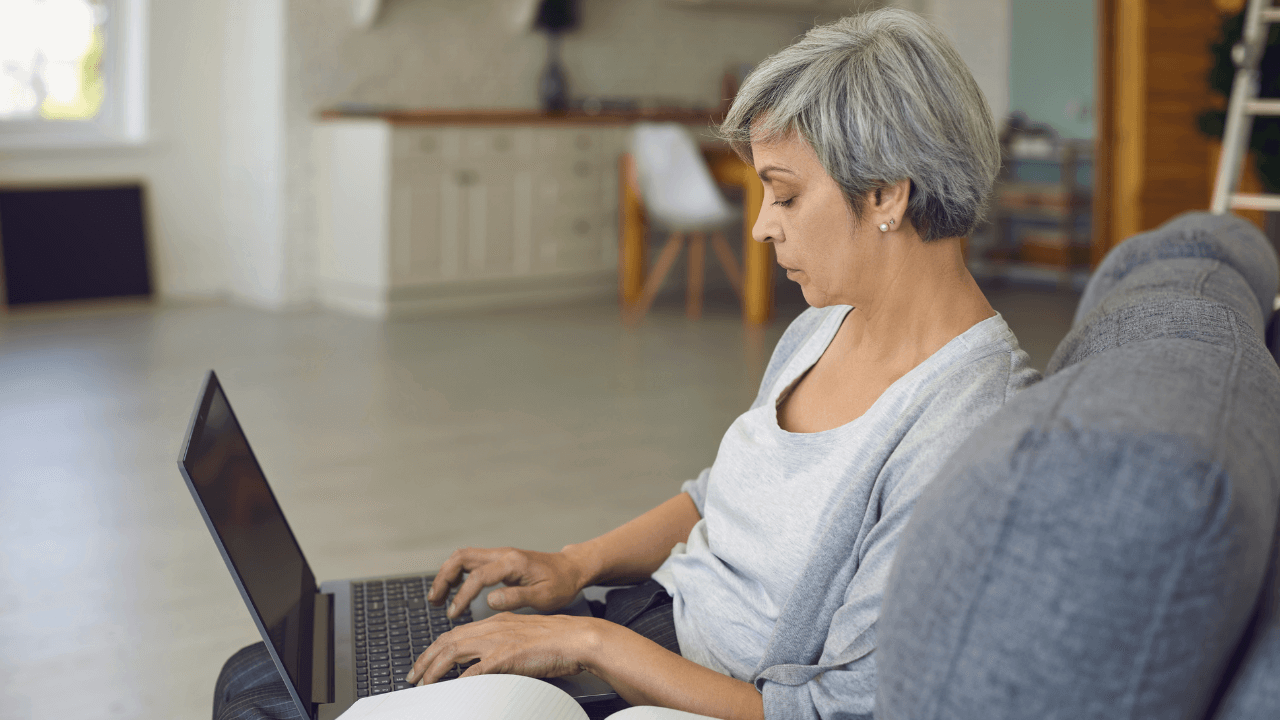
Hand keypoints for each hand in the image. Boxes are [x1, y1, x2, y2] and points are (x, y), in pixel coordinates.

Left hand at [405, 613, 602, 684]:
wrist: (577, 638)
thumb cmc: (558, 641)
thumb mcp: (523, 638)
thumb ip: (503, 646)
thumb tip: (486, 666)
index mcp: (496, 622)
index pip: (456, 634)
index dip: (436, 649)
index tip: (424, 663)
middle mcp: (492, 628)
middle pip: (447, 641)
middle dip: (425, 659)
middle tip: (413, 676)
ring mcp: (498, 641)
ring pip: (453, 652)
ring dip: (434, 669)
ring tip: (424, 684)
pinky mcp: (505, 657)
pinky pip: (474, 671)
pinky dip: (459, 681)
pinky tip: (450, 690)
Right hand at [427, 546, 592, 618]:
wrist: (571, 569)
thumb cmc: (561, 584)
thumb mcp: (544, 596)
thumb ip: (516, 597)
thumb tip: (489, 601)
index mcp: (512, 563)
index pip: (478, 576)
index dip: (462, 595)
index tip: (454, 613)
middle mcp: (502, 554)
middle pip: (462, 557)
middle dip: (444, 578)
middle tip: (435, 600)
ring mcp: (500, 555)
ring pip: (463, 557)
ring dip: (447, 574)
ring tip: (438, 597)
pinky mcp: (499, 560)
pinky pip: (471, 562)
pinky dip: (457, 573)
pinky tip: (454, 590)